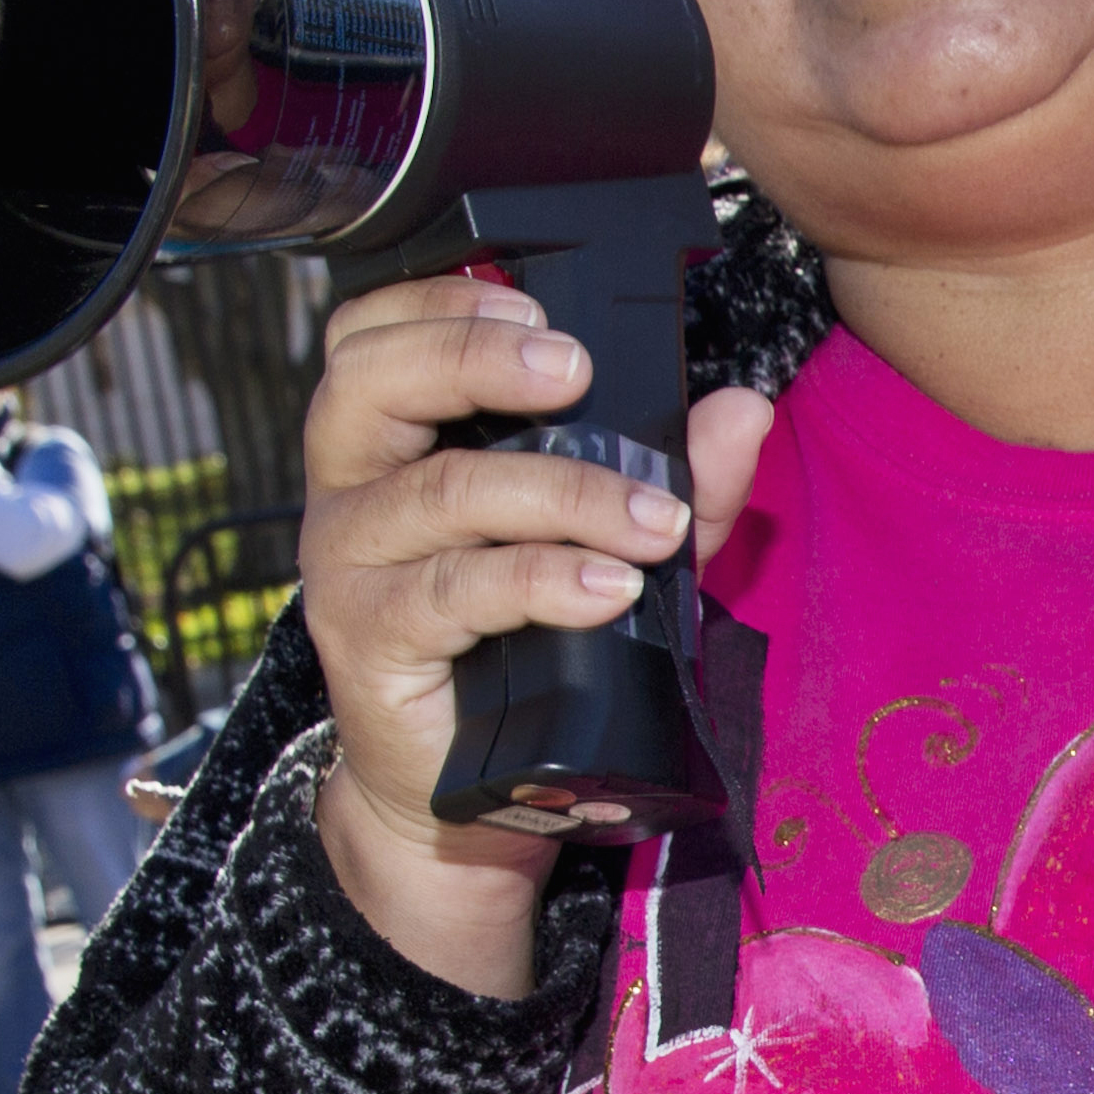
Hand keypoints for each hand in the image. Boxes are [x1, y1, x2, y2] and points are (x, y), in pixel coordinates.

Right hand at [295, 275, 774, 994]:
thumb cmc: (522, 650)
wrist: (465, 790)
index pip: (373, 333)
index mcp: (389, 441)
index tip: (536, 307)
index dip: (441, 302)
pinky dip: (539, 581)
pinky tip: (604, 585)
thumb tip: (742, 411)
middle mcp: (352, 489)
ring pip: (439, 492)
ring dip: (558, 493)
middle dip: (476, 359)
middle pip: (375, 383)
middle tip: (576, 370)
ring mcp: (350, 566)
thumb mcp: (609, 544)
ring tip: (648, 520)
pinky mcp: (371, 641)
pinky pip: (452, 592)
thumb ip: (677, 479)